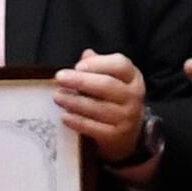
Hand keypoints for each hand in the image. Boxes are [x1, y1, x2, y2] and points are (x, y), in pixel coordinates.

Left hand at [57, 49, 150, 163]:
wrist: (127, 133)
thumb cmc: (114, 99)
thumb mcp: (112, 79)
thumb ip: (98, 65)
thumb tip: (86, 55)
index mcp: (132, 77)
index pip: (120, 65)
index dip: (98, 64)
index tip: (78, 66)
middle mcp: (133, 96)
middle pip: (107, 85)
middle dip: (81, 81)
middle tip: (60, 78)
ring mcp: (127, 117)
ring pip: (98, 108)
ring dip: (75, 101)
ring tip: (58, 96)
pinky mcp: (116, 135)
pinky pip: (94, 128)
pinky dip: (78, 122)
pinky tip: (64, 116)